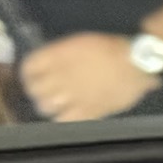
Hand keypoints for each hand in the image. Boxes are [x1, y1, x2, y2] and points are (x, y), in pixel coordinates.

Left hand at [20, 33, 160, 121]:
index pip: (30, 67)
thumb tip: (50, 64)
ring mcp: (73, 94)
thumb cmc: (111, 48)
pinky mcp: (86, 110)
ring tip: (53, 105)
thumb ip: (63, 55)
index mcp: (58, 56)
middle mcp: (61, 75)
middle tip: (42, 92)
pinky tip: (65, 116)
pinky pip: (65, 120)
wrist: (135, 62)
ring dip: (47, 105)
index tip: (31, 76)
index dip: (27, 73)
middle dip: (36, 90)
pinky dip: (61, 119)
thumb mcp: (81, 43)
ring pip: (46, 105)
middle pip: (35, 88)